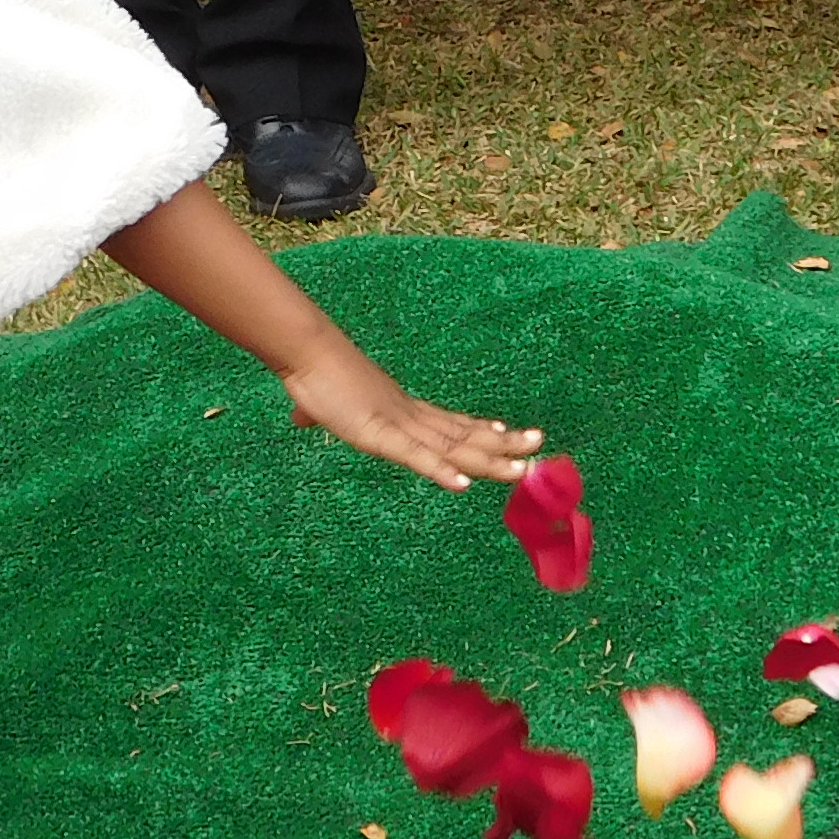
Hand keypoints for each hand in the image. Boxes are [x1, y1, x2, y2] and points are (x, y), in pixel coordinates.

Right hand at [281, 339, 543, 489]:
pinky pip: (416, 457)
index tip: (509, 435)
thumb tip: (299, 417)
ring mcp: (398, 426)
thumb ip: (315, 413)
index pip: (449, 423)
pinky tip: (463, 485)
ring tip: (523, 469)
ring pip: (453, 448)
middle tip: (539, 445)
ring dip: (489, 461)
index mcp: (400, 409)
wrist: (306, 353)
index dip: (481, 431)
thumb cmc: (312, 375)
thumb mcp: (320, 404)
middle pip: (464, 434)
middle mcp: (409, 416)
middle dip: (503, 444)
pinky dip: (440, 471)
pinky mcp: (380, 435)